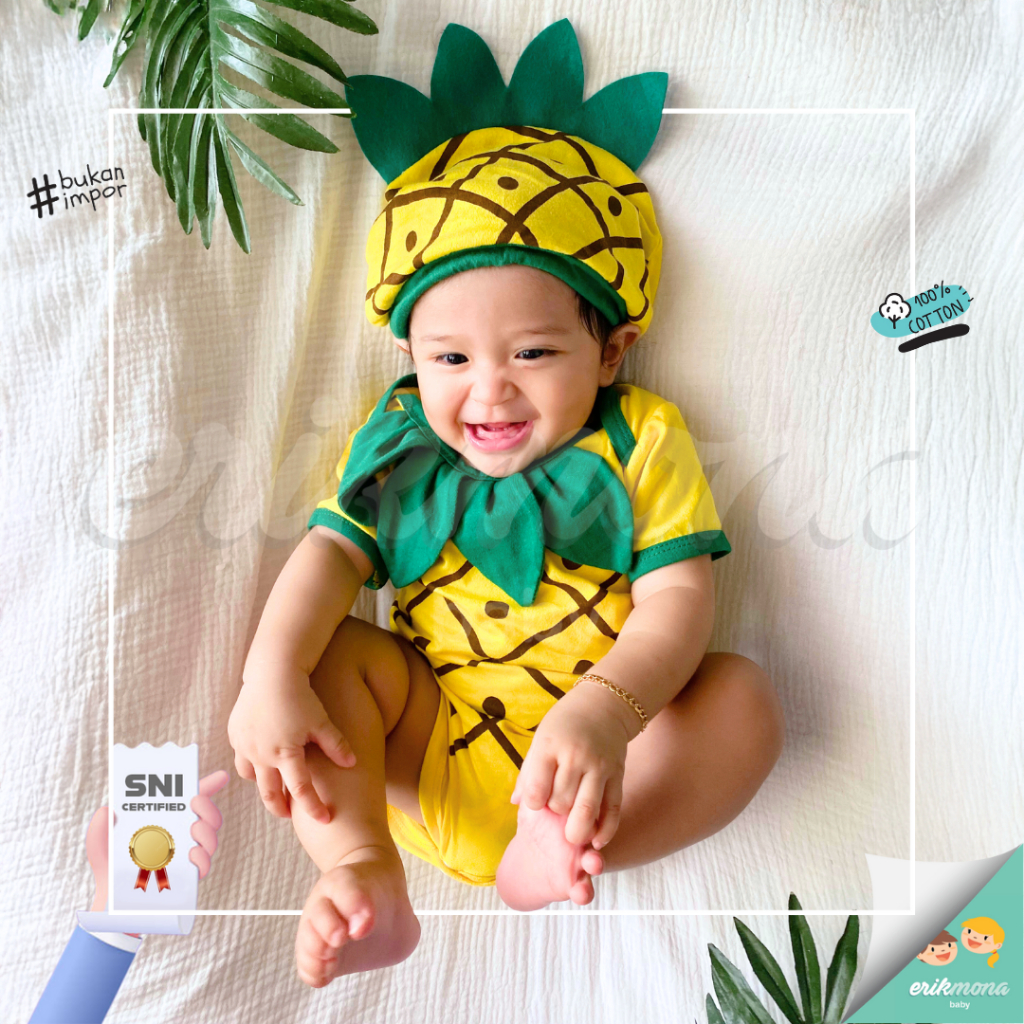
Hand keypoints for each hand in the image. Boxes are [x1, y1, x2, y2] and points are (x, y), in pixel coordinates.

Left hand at [86, 770, 228, 919]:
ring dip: (207, 830)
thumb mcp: (100, 839)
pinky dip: (203, 858)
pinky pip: (204, 865)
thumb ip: (101, 822)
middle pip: (208, 816)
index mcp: (167, 818)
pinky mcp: (186, 877)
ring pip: (211, 837)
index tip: (221, 776)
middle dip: (208, 807)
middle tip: (196, 803)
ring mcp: (186, 855)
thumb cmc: (108, 864)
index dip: (210, 784)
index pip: (192, 798)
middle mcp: (181, 834)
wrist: (109, 900)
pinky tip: (192, 854)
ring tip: (194, 830)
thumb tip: (109, 810)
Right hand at [228, 664, 354, 823]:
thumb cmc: (300, 696)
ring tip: (274, 787)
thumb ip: (336, 745)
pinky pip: (241, 757)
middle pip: (269, 793)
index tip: (325, 820)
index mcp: (285, 754)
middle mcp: (261, 755)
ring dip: (263, 785)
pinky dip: (252, 764)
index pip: (301, 790)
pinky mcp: (235, 735)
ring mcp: (245, 746)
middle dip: (280, 808)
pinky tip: (262, 760)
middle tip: (290, 816)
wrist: (271, 672)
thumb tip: (352, 764)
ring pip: (251, 777)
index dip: (314, 807)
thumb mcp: (322, 721)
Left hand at [511, 685, 632, 849]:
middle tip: (556, 807)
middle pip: (561, 803)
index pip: (537, 790)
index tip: (537, 801)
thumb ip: (529, 772)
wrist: (604, 704)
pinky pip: (614, 810)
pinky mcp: (618, 775)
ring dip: (577, 830)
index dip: (534, 804)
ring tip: (572, 834)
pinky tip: (596, 840)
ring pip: (587, 811)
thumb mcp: (540, 740)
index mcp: (550, 746)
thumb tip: (516, 802)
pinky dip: (606, 830)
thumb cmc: (564, 724)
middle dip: (555, 814)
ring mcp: (600, 767)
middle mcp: (575, 757)